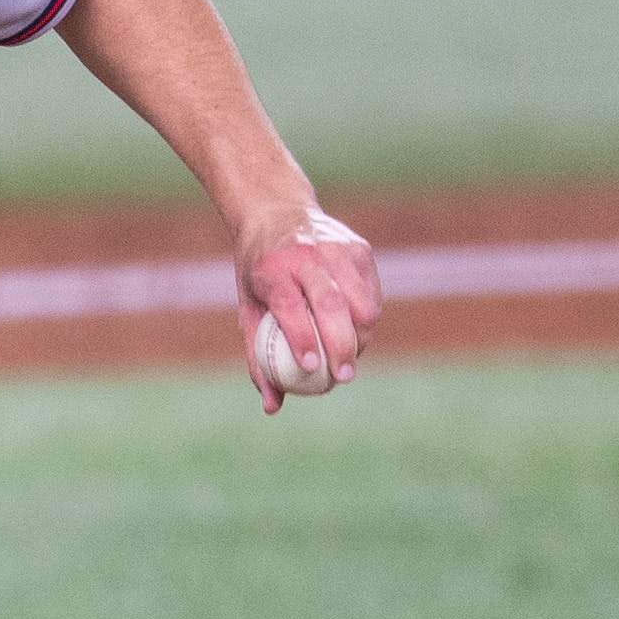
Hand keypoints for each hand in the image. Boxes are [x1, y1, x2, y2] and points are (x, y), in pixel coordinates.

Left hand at [238, 210, 377, 413]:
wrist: (275, 212)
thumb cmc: (259, 273)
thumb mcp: (247, 307)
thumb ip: (258, 356)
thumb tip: (272, 406)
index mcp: (271, 268)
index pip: (291, 306)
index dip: (302, 337)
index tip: (311, 367)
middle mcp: (305, 255)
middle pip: (331, 304)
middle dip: (341, 345)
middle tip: (343, 377)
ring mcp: (336, 248)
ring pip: (360, 300)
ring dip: (360, 335)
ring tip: (351, 357)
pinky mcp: (358, 248)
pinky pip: (371, 292)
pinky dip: (368, 317)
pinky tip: (357, 333)